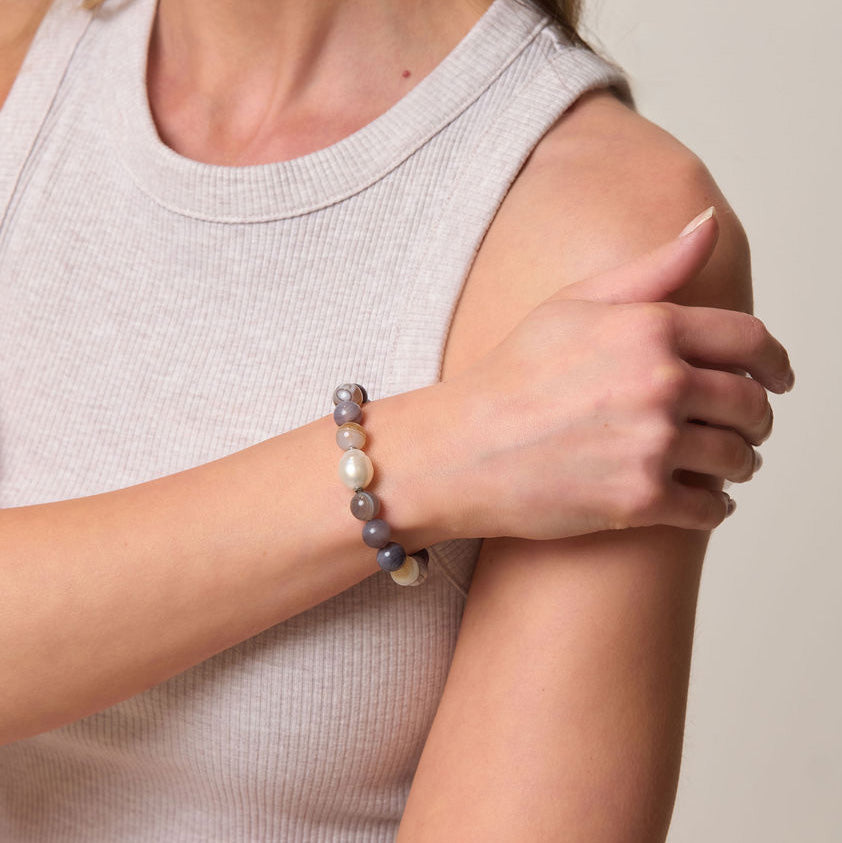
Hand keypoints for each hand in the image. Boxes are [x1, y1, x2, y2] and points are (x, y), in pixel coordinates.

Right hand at [435, 209, 793, 539]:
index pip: (751, 342)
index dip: (777, 363)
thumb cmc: (512, 376)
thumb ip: (652, 268)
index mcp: (650, 328)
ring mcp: (652, 444)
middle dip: (758, 419)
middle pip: (752, 404)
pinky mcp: (640, 500)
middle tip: (748, 429)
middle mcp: (660, 383)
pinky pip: (711, 508)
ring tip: (725, 466)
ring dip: (740, 464)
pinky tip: (702, 501)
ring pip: (738, 458)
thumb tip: (709, 224)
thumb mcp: (574, 304)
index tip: (779, 379)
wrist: (462, 449)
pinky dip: (715, 507)